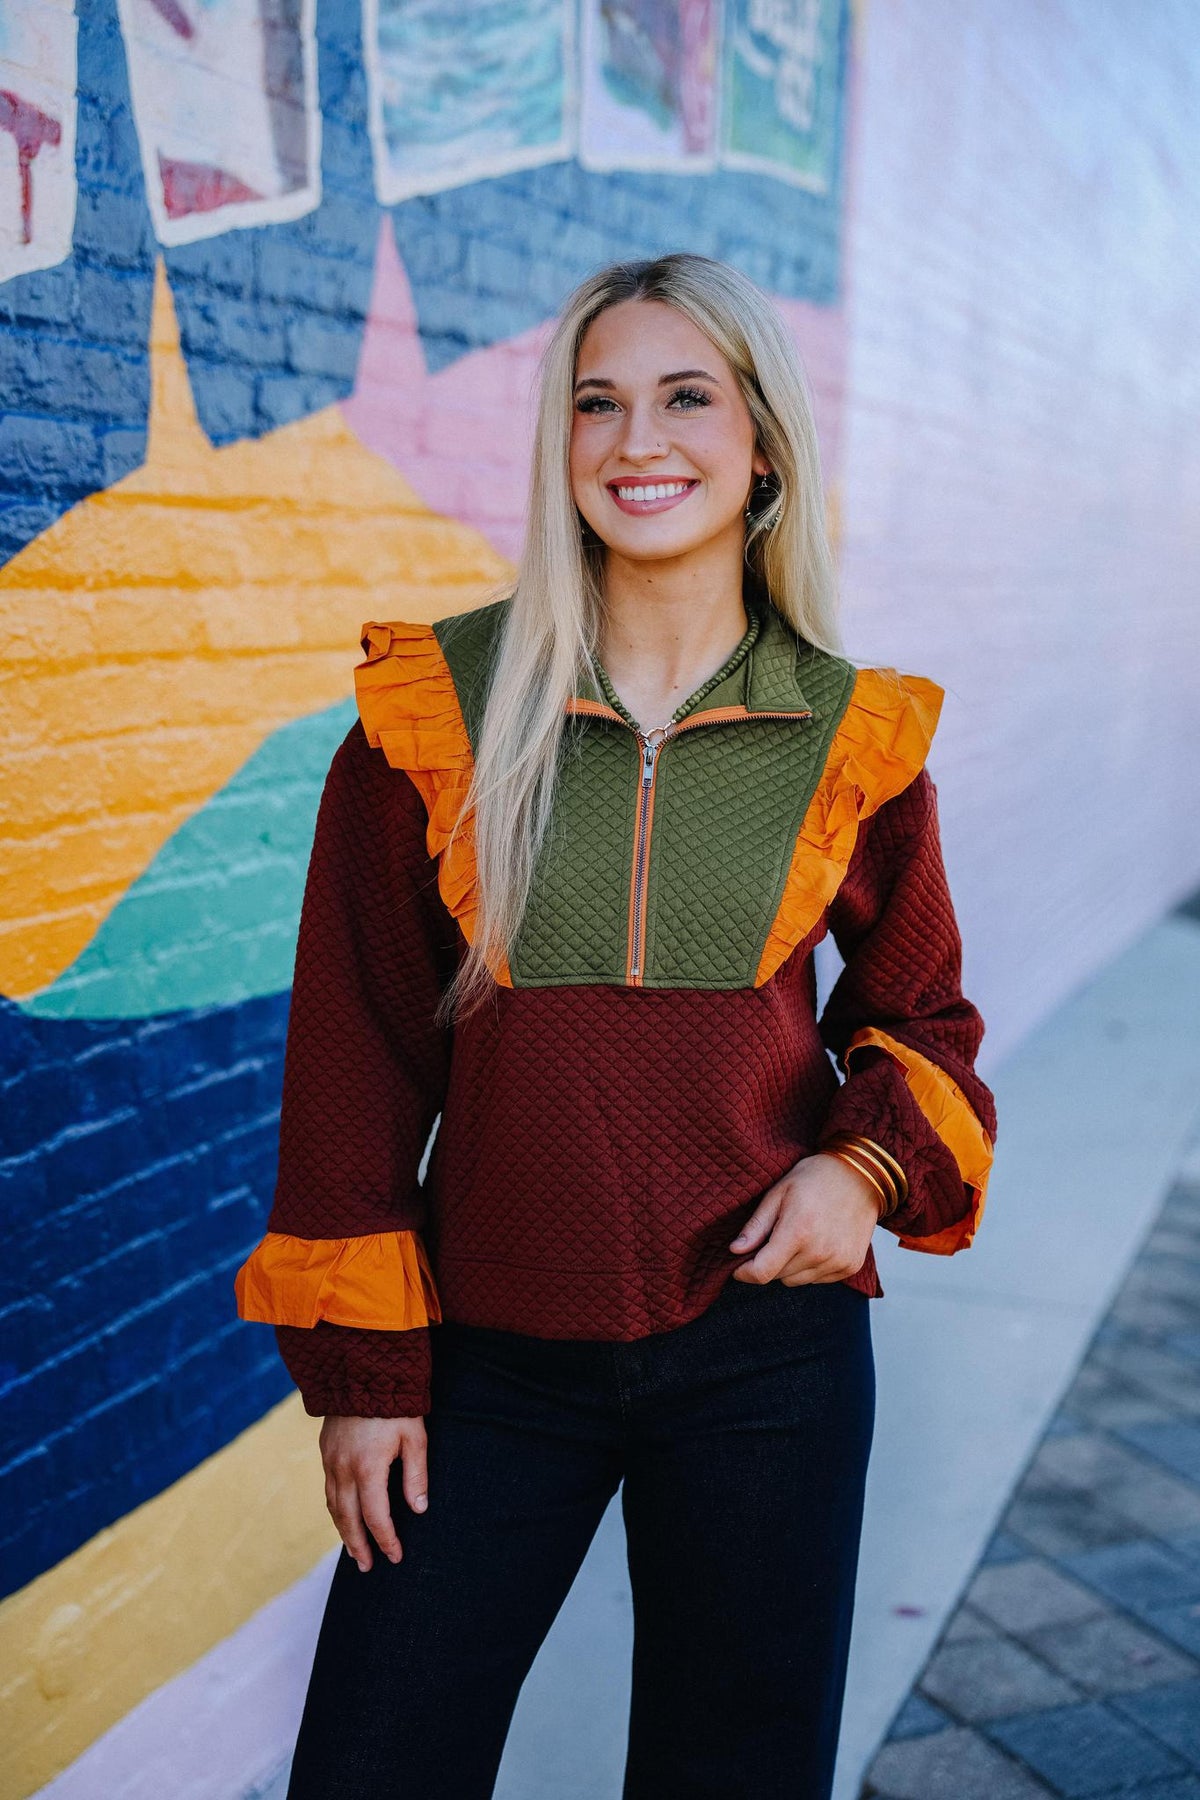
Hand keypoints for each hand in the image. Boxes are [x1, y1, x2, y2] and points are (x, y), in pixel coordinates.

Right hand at [319, 1414, 428, 1571]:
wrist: (362, 1370)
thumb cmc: (396, 1404)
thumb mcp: (414, 1437)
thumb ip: (416, 1475)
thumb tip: (418, 1509)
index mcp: (368, 1468)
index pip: (375, 1517)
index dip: (385, 1540)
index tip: (395, 1556)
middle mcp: (343, 1469)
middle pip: (348, 1519)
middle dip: (358, 1546)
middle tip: (367, 1567)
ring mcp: (330, 1460)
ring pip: (333, 1506)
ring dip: (343, 1531)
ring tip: (354, 1550)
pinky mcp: (325, 1451)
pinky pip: (328, 1489)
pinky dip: (335, 1510)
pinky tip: (343, 1516)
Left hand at [729, 1152, 880, 1285]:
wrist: (861, 1175)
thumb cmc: (814, 1178)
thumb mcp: (778, 1193)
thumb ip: (756, 1226)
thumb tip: (735, 1251)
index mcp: (798, 1232)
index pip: (762, 1272)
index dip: (744, 1273)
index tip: (738, 1266)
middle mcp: (819, 1252)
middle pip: (777, 1277)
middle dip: (768, 1262)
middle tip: (775, 1236)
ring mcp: (838, 1262)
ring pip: (796, 1281)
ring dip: (790, 1266)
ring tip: (798, 1237)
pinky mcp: (850, 1266)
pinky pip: (817, 1279)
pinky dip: (811, 1267)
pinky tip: (817, 1242)